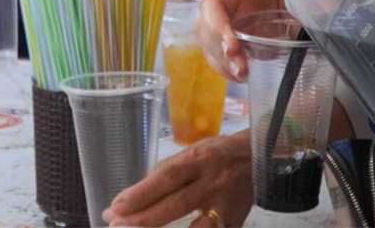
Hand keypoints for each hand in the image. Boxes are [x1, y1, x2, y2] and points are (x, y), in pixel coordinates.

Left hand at [106, 130, 252, 226]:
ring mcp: (227, 207)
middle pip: (177, 204)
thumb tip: (133, 198)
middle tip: (116, 226)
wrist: (259, 158)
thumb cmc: (217, 154)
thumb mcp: (193, 152)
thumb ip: (167, 173)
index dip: (141, 193)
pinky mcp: (235, 224)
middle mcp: (214, 182)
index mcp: (200, 159)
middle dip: (144, 218)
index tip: (115, 207)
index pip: (167, 177)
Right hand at [198, 0, 291, 81]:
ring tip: (242, 71)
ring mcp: (225, 17)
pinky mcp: (226, 39)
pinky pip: (214, 52)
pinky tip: (240, 75)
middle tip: (233, 49)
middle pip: (211, 5)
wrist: (291, 6)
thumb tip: (326, 8)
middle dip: (216, 29)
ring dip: (219, 53)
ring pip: (206, 32)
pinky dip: (223, 66)